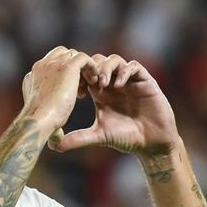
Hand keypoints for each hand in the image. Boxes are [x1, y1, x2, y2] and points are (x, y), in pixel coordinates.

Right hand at [20, 46, 98, 135]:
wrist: (38, 122)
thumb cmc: (40, 127)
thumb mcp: (42, 119)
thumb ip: (49, 120)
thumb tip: (55, 140)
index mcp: (33, 77)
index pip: (50, 65)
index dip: (63, 74)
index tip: (73, 91)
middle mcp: (41, 67)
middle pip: (61, 55)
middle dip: (74, 68)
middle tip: (84, 87)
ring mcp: (53, 64)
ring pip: (73, 56)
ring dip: (84, 69)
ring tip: (93, 84)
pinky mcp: (67, 66)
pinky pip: (84, 58)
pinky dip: (92, 68)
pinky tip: (96, 82)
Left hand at [49, 54, 178, 155]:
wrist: (152, 144)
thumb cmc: (126, 139)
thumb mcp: (98, 136)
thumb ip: (78, 138)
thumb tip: (54, 146)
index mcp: (101, 93)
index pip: (86, 74)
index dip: (80, 77)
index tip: (76, 91)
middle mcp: (114, 84)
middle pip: (98, 62)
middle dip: (92, 70)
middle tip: (89, 84)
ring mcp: (130, 81)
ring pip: (115, 60)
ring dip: (106, 68)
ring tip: (102, 83)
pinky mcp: (145, 82)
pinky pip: (133, 66)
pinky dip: (124, 71)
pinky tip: (118, 85)